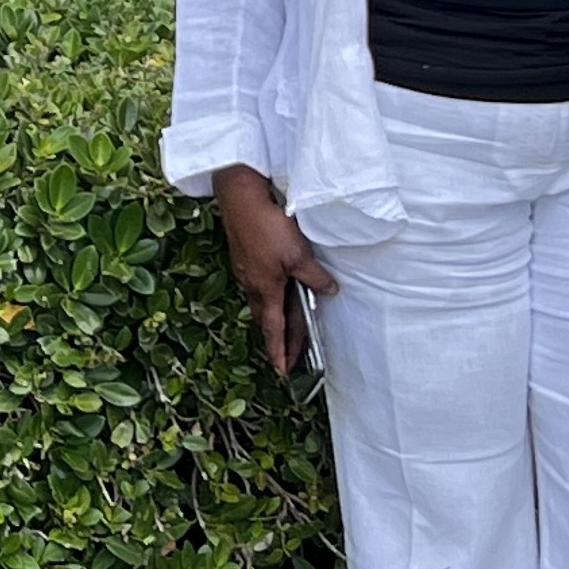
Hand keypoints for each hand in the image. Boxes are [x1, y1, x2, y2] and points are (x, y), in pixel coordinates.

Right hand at [211, 165, 336, 378]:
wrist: (240, 198)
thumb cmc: (267, 228)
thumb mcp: (299, 256)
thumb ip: (314, 277)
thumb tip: (328, 291)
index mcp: (266, 289)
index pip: (274, 329)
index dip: (280, 351)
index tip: (282, 370)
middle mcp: (252, 284)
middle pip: (266, 319)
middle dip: (277, 338)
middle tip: (287, 355)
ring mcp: (246, 270)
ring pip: (262, 301)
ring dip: (274, 316)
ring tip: (285, 324)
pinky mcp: (244, 256)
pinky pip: (258, 284)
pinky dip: (270, 295)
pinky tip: (276, 287)